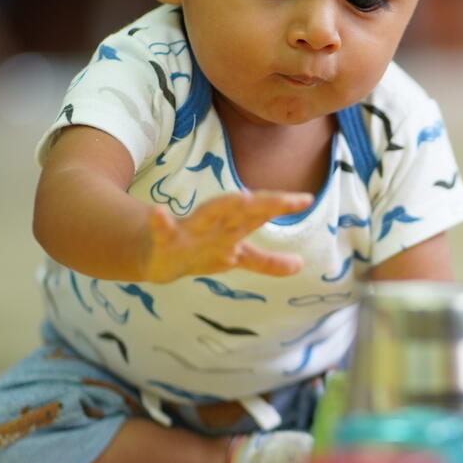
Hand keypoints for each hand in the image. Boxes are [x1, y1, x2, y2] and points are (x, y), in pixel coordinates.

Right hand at [139, 191, 311, 281]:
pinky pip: (162, 231)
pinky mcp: (164, 241)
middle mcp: (215, 223)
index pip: (261, 213)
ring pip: (208, 215)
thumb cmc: (200, 250)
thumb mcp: (236, 256)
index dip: (282, 205)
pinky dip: (161, 222)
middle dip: (265, 204)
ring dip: (223, 206)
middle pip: (243, 211)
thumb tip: (300, 265)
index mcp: (232, 225)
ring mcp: (190, 230)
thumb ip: (266, 261)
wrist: (156, 255)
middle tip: (288, 199)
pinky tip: (158, 212)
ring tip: (242, 198)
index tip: (307, 199)